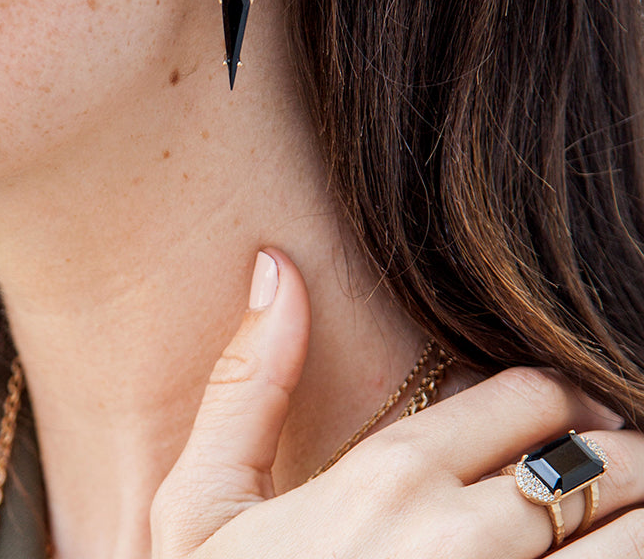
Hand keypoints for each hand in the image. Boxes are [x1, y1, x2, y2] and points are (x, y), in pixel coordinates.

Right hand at [151, 249, 643, 557]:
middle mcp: (467, 541)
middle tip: (605, 474)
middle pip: (609, 464)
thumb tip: (274, 266)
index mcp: (391, 478)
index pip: (532, 397)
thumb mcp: (199, 507)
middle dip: (620, 459)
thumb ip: (245, 384)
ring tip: (618, 522)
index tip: (556, 422)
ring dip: (638, 519)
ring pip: (640, 534)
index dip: (556, 401)